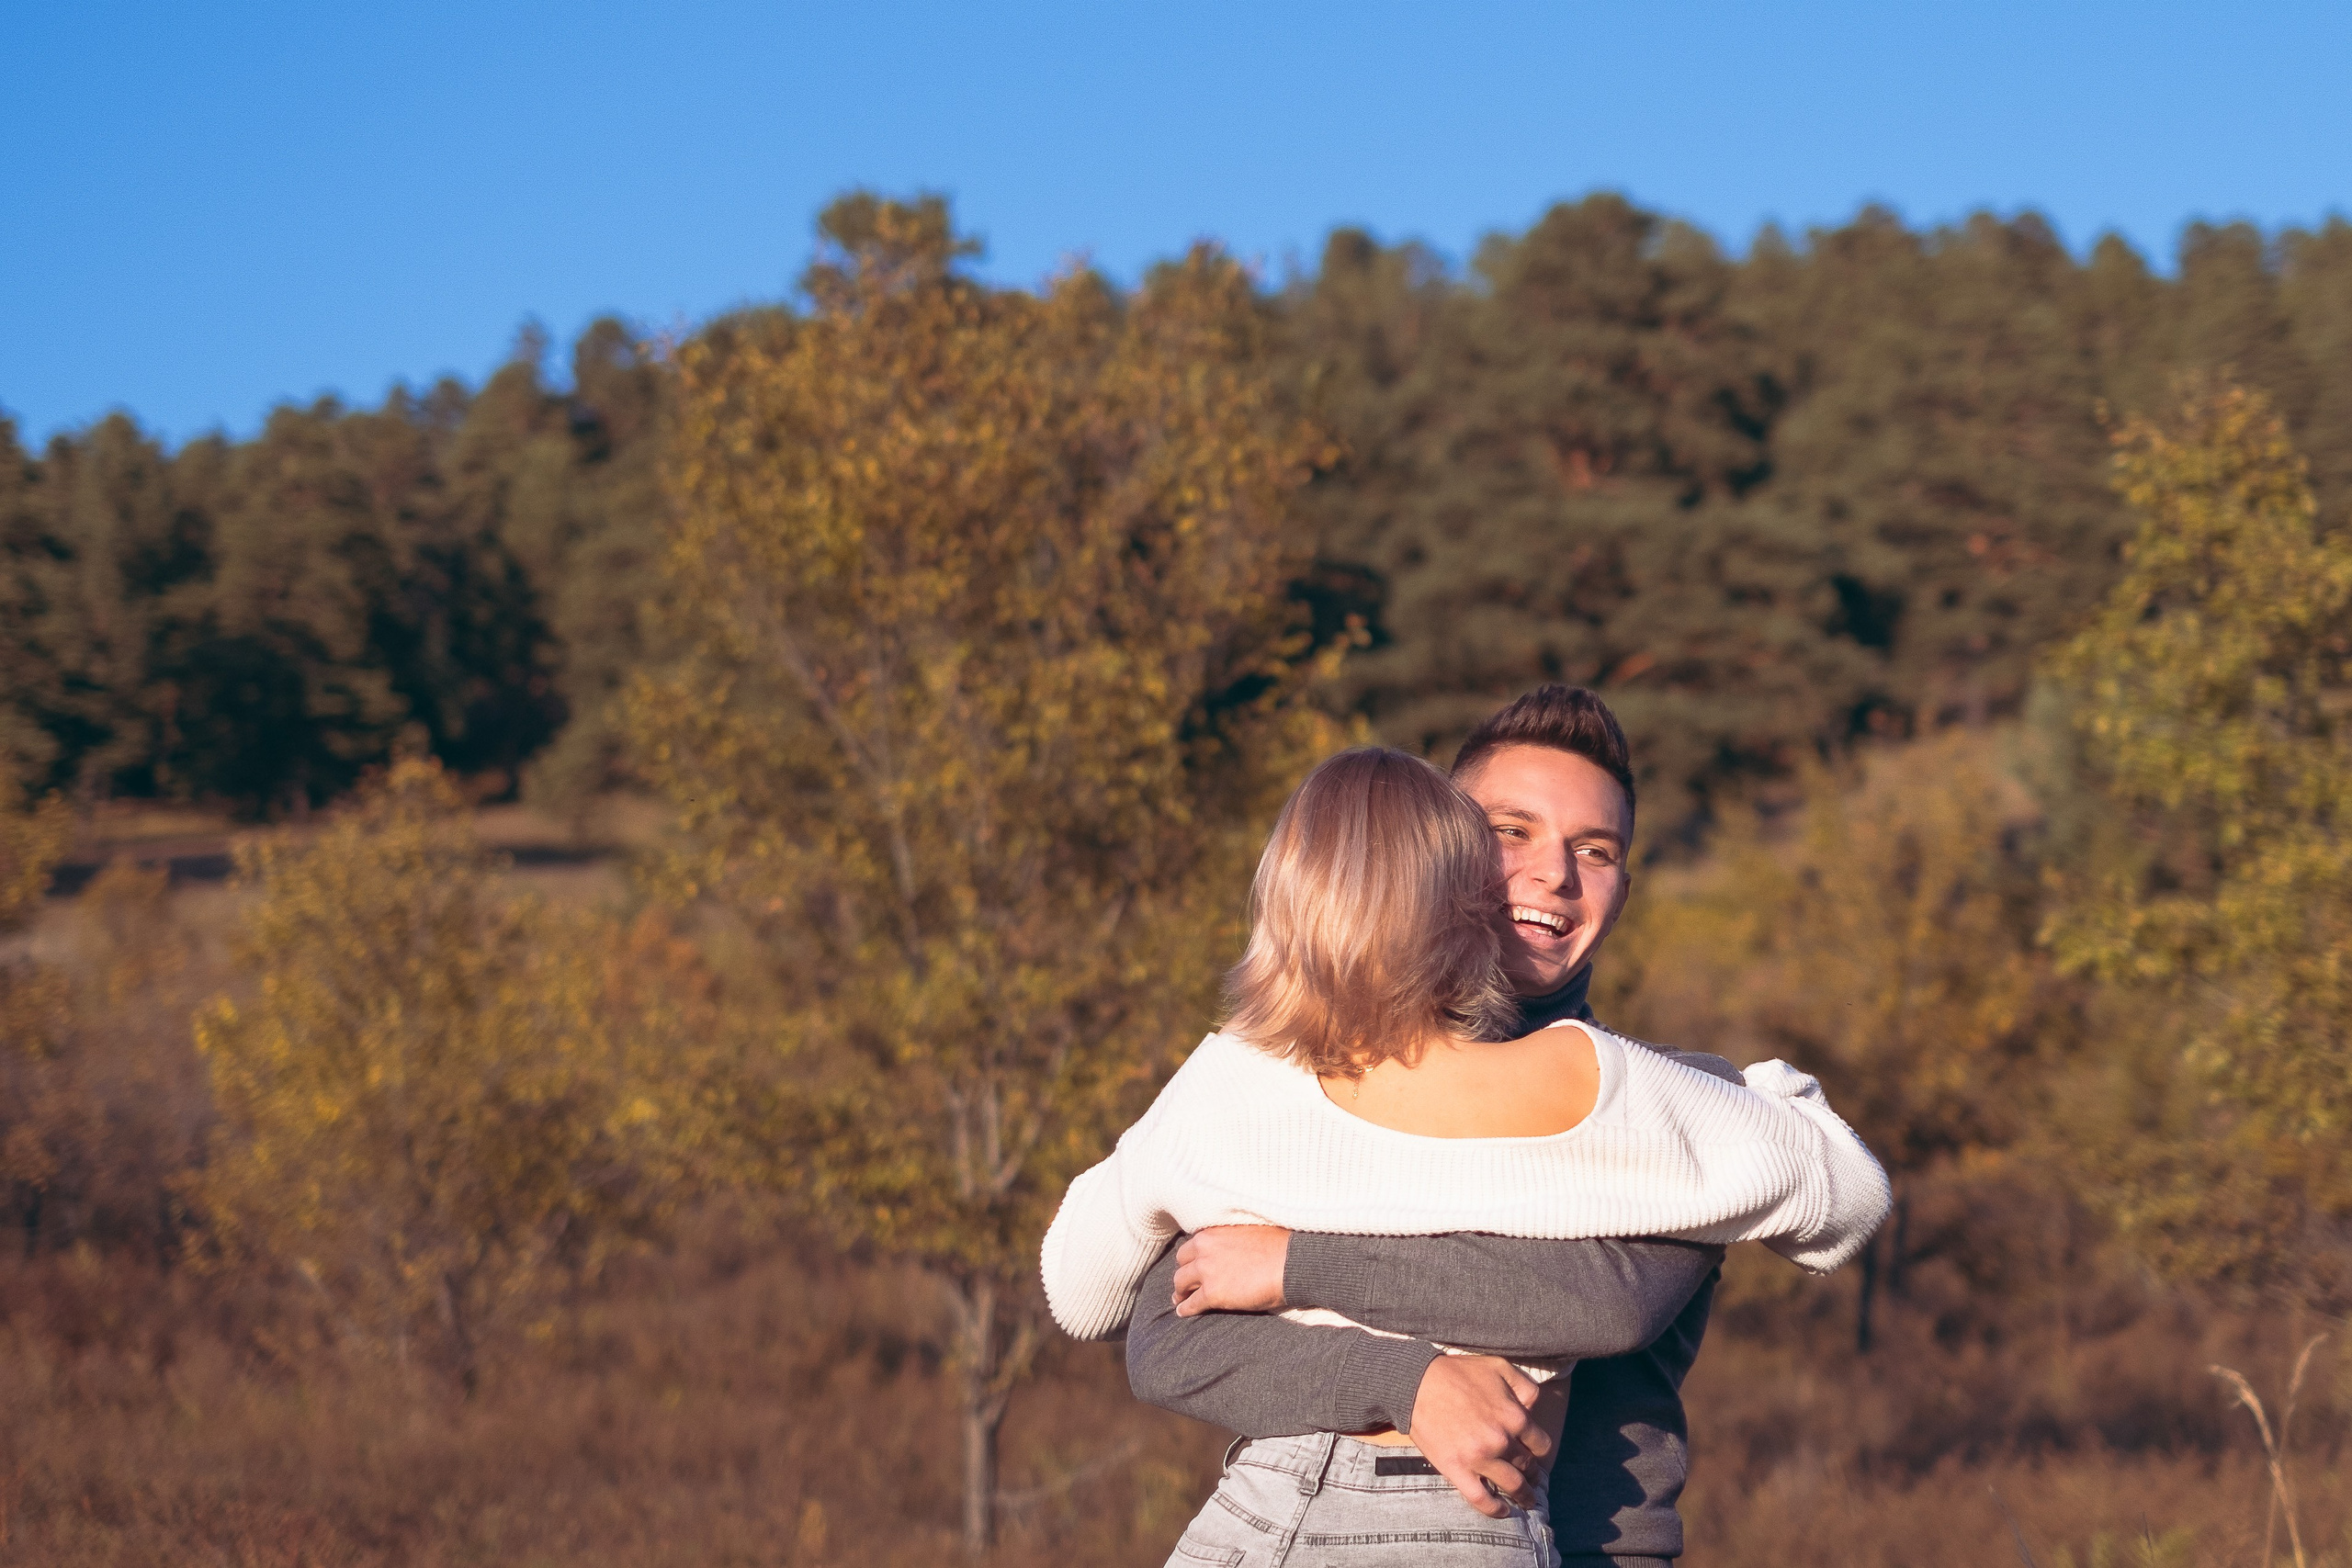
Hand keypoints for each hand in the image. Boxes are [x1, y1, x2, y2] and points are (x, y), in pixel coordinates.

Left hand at [1171, 1226, 1291, 1314]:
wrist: (1291, 1263)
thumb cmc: (1279, 1246)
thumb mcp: (1248, 1230)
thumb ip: (1231, 1238)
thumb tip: (1231, 1245)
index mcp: (1213, 1232)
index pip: (1192, 1245)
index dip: (1193, 1257)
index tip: (1194, 1264)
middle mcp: (1204, 1248)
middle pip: (1182, 1263)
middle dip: (1184, 1273)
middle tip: (1186, 1283)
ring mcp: (1207, 1271)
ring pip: (1181, 1283)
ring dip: (1181, 1292)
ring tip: (1181, 1299)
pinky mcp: (1212, 1293)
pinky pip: (1191, 1304)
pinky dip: (1186, 1309)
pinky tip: (1183, 1312)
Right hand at [1406, 1355, 1548, 1518]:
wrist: (1416, 1382)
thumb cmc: (1457, 1372)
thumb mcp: (1499, 1367)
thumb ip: (1525, 1386)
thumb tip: (1534, 1409)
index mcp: (1514, 1416)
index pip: (1541, 1445)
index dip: (1539, 1451)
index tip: (1534, 1455)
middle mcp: (1501, 1440)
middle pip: (1528, 1466)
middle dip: (1532, 1474)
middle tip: (1531, 1479)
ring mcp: (1479, 1458)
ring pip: (1512, 1486)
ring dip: (1523, 1496)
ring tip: (1525, 1501)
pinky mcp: (1457, 1469)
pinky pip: (1481, 1499)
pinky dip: (1495, 1510)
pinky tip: (1503, 1511)